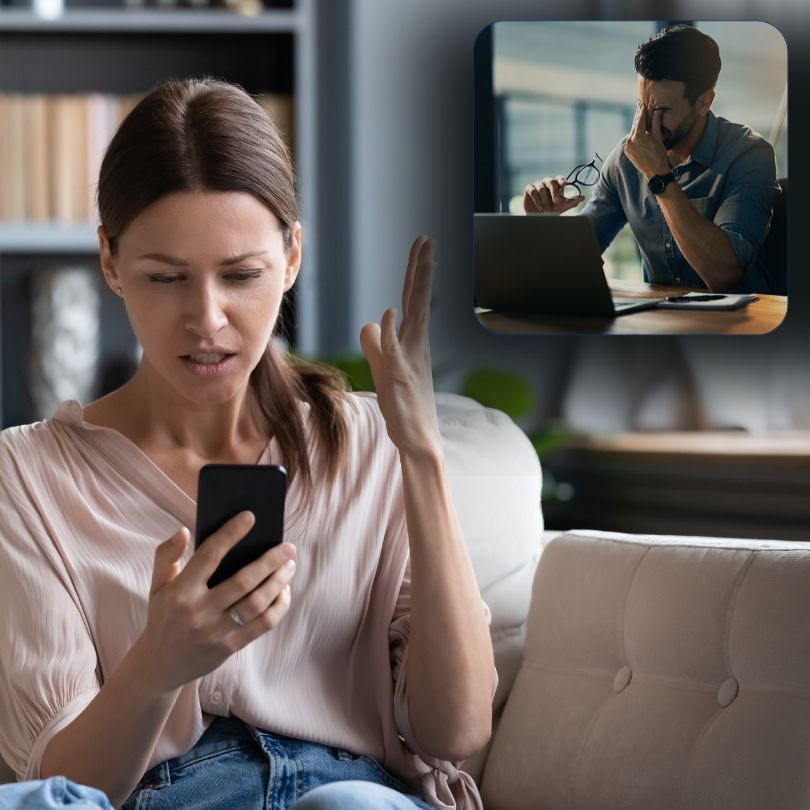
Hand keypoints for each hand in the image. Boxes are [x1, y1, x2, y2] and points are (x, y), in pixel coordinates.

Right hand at [136, 513, 296, 692]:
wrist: (158, 666)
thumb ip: (166, 555)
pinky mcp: (229, 647)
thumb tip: (183, 530)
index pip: (208, 555)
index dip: (230, 534)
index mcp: (180, 591)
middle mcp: (199, 611)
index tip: (250, 517)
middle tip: (288, 547)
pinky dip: (278, 606)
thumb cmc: (163, 616)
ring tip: (290, 566)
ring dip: (278, 582)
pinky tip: (284, 592)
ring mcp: (215, 631)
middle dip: (270, 561)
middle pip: (243, 581)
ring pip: (257, 603)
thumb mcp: (156, 586)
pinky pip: (262, 625)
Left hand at [359, 235, 440, 459]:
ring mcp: (410, 359)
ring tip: (424, 261)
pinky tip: (390, 312)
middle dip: (422, 270)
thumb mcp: (384, 367)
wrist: (417, 438)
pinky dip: (393, 331)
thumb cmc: (403, 404)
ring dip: (419, 288)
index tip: (423, 246)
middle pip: (419, 300)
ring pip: (416, 317)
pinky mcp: (400, 378)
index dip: (417, 273)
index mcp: (413, 341)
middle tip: (428, 241)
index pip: (414, 300)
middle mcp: (416, 345)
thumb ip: (377, 344)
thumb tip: (371, 323)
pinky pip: (395, 351)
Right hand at [523, 177, 583, 213]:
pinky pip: (533, 191)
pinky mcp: (529, 189)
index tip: (563, 185)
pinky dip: (537, 200)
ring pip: (541, 188)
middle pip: (551, 181)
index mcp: (556, 185)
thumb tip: (583, 197)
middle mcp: (547, 183)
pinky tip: (540, 207)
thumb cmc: (552, 211)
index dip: (561, 180)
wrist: (539, 218)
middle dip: (554, 192)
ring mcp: (537, 185)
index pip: (560, 178)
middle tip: (557, 202)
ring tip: (546, 209)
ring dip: (545, 200)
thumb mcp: (563, 207)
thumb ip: (572, 202)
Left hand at [624, 104, 669, 179]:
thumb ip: (655, 123)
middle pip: (635, 126)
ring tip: (641, 120)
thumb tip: (657, 111)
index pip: (640, 120)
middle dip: (639, 118)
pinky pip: (631, 141)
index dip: (643, 112)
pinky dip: (635, 136)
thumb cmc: (659, 154)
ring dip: (637, 127)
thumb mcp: (658, 137)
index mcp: (638, 136)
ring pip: (632, 133)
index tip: (644, 105)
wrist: (655, 171)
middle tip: (641, 109)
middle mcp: (630, 141)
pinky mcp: (627, 152)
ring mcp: (627, 147)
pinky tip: (640, 132)